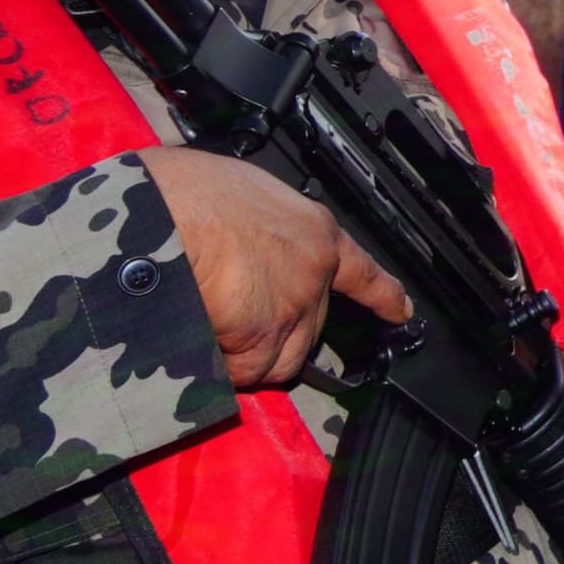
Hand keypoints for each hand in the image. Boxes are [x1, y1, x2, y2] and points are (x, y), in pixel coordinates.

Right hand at [139, 149, 415, 389]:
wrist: (163, 213)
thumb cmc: (182, 191)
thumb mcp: (239, 191)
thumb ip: (259, 226)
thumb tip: (242, 245)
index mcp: (311, 228)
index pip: (361, 270)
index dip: (383, 295)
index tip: (400, 312)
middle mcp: (313, 270)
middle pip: (309, 325)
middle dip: (272, 330)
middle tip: (230, 313)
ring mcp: (293, 306)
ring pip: (281, 357)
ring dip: (250, 357)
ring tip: (211, 329)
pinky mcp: (264, 336)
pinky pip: (247, 372)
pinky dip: (225, 369)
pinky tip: (202, 341)